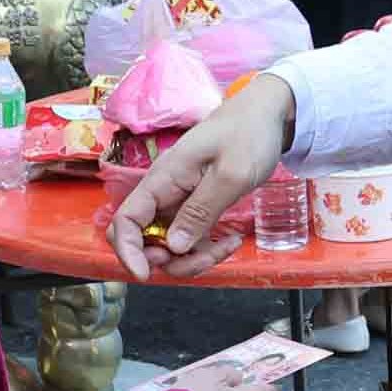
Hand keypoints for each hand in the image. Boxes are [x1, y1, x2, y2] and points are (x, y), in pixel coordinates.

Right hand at [108, 72, 299, 274]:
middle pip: (144, 240)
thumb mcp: (230, 174)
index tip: (145, 275)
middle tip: (205, 257)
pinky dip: (207, 248)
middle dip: (169, 261)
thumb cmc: (248, 135)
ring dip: (193, 258)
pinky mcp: (194, 207)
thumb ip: (200, 210)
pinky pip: (189, 239)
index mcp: (162, 180)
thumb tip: (173, 246)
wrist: (266, 115)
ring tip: (226, 246)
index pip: (125, 221)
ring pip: (169, 245)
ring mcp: (178, 201)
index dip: (127, 252)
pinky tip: (231, 240)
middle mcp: (164, 193)